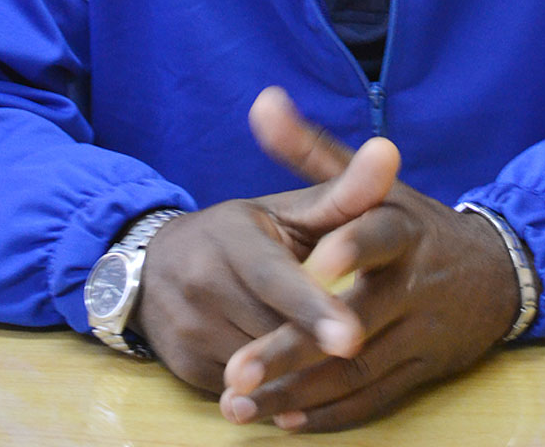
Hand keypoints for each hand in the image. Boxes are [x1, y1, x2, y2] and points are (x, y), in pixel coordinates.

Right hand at [134, 104, 399, 393]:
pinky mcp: (184, 368)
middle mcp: (202, 280)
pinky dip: (273, 390)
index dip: (313, 306)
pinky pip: (242, 390)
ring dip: (297, 368)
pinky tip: (297, 379)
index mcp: (232, 237)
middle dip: (313, 343)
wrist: (156, 265)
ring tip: (332, 361)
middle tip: (356, 353)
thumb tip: (389, 152)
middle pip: (269, 328)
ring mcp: (189, 327)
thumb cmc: (244, 235)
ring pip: (258, 365)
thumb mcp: (287, 211)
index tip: (351, 336)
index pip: (275, 277)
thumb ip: (342, 194)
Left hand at [220, 87, 520, 430]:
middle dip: (297, 346)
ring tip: (240, 403)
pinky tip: (282, 421)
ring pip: (359, 370)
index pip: (378, 235)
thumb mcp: (375, 183)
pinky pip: (376, 399)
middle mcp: (415, 282)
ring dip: (299, 391)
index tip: (314, 267)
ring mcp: (423, 332)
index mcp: (402, 227)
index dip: (350, 249)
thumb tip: (261, 101)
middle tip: (237, 368)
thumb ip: (312, 148)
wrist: (496, 274)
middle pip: (358, 317)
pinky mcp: (424, 372)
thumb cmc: (414, 223)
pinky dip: (331, 415)